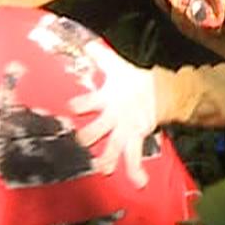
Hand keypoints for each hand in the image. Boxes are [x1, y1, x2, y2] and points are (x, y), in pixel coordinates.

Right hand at [69, 41, 158, 188]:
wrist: (151, 92)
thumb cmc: (128, 80)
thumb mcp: (115, 65)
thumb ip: (100, 54)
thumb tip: (86, 41)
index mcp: (103, 101)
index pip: (86, 104)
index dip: (80, 104)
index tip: (73, 105)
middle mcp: (108, 120)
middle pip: (95, 131)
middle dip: (89, 136)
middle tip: (84, 141)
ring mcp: (121, 132)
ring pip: (111, 148)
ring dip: (108, 159)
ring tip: (105, 169)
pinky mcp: (135, 139)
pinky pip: (133, 157)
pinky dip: (135, 171)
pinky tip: (140, 183)